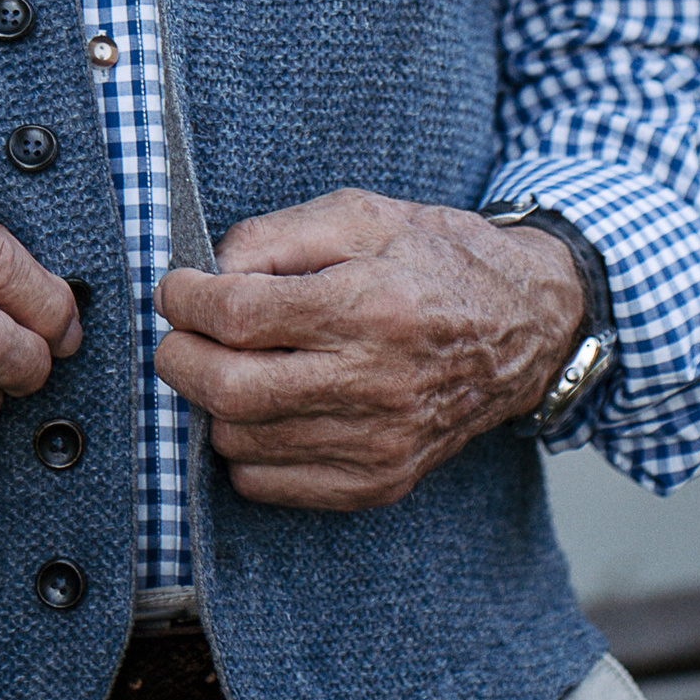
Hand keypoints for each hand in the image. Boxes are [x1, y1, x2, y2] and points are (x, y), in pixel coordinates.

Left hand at [153, 191, 582, 511]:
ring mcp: (378, 443)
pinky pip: (270, 485)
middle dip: (179, 357)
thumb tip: (209, 271)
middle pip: (229, 388)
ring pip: (240, 441)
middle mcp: (375, 383)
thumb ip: (276, 235)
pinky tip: (263, 408)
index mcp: (370, 305)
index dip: (187, 300)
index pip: (240, 316)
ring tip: (230, 364)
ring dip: (212, 402)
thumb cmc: (435, 260)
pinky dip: (244, 449)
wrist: (522, 326)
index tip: (177, 288)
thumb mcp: (361, 215)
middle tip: (180, 333)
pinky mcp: (380, 482)